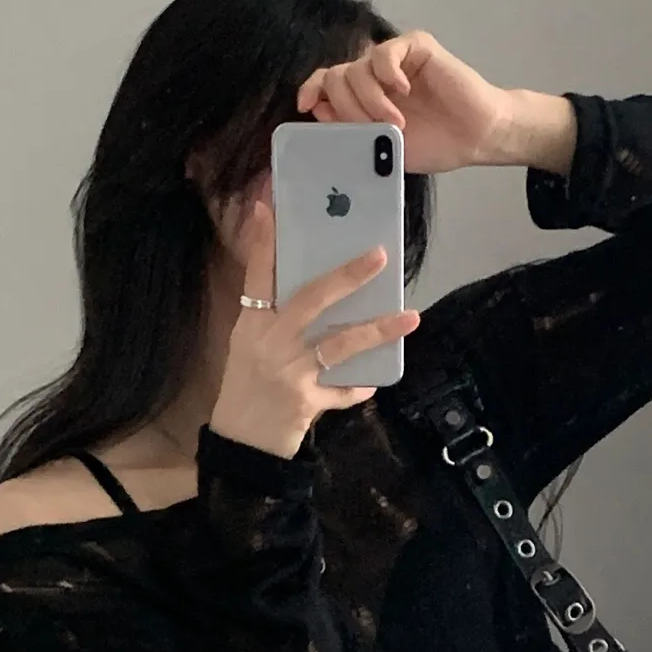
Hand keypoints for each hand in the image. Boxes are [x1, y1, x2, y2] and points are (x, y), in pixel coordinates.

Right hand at [209, 198, 421, 459]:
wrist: (241, 444)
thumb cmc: (245, 389)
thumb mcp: (249, 347)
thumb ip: (273, 317)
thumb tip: (309, 291)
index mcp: (251, 326)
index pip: (258, 275)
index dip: (265, 242)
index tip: (270, 207)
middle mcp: (270, 343)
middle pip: (312, 300)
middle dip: (348, 276)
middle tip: (380, 256)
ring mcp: (289, 373)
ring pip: (340, 344)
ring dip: (378, 330)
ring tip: (410, 317)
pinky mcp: (305, 402)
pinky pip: (341, 390)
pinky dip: (357, 387)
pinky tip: (372, 383)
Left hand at [297, 30, 512, 174]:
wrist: (474, 137)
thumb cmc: (435, 143)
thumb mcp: (383, 146)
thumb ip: (351, 129)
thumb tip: (317, 109)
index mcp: (363, 97)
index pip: (325, 83)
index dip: (310, 90)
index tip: (305, 106)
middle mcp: (374, 75)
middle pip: (336, 77)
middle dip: (348, 108)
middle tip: (373, 130)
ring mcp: (394, 60)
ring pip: (357, 68)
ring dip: (371, 100)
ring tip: (395, 122)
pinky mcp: (416, 47)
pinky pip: (386, 52)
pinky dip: (388, 73)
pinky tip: (403, 91)